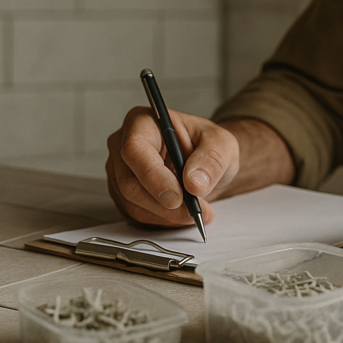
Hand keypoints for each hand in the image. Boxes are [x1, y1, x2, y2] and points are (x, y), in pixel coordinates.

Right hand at [105, 107, 238, 226]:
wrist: (205, 164)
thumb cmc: (207, 145)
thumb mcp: (222, 144)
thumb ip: (212, 159)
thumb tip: (194, 183)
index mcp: (143, 122)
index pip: (135, 149)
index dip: (153, 176)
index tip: (177, 197)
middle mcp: (123, 145)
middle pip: (130, 182)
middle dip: (164, 204)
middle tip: (194, 211)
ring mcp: (120, 172)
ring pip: (133, 203)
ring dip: (167, 215)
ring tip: (196, 211)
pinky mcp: (124, 195)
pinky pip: (137, 214)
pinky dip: (163, 220)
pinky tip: (182, 213)